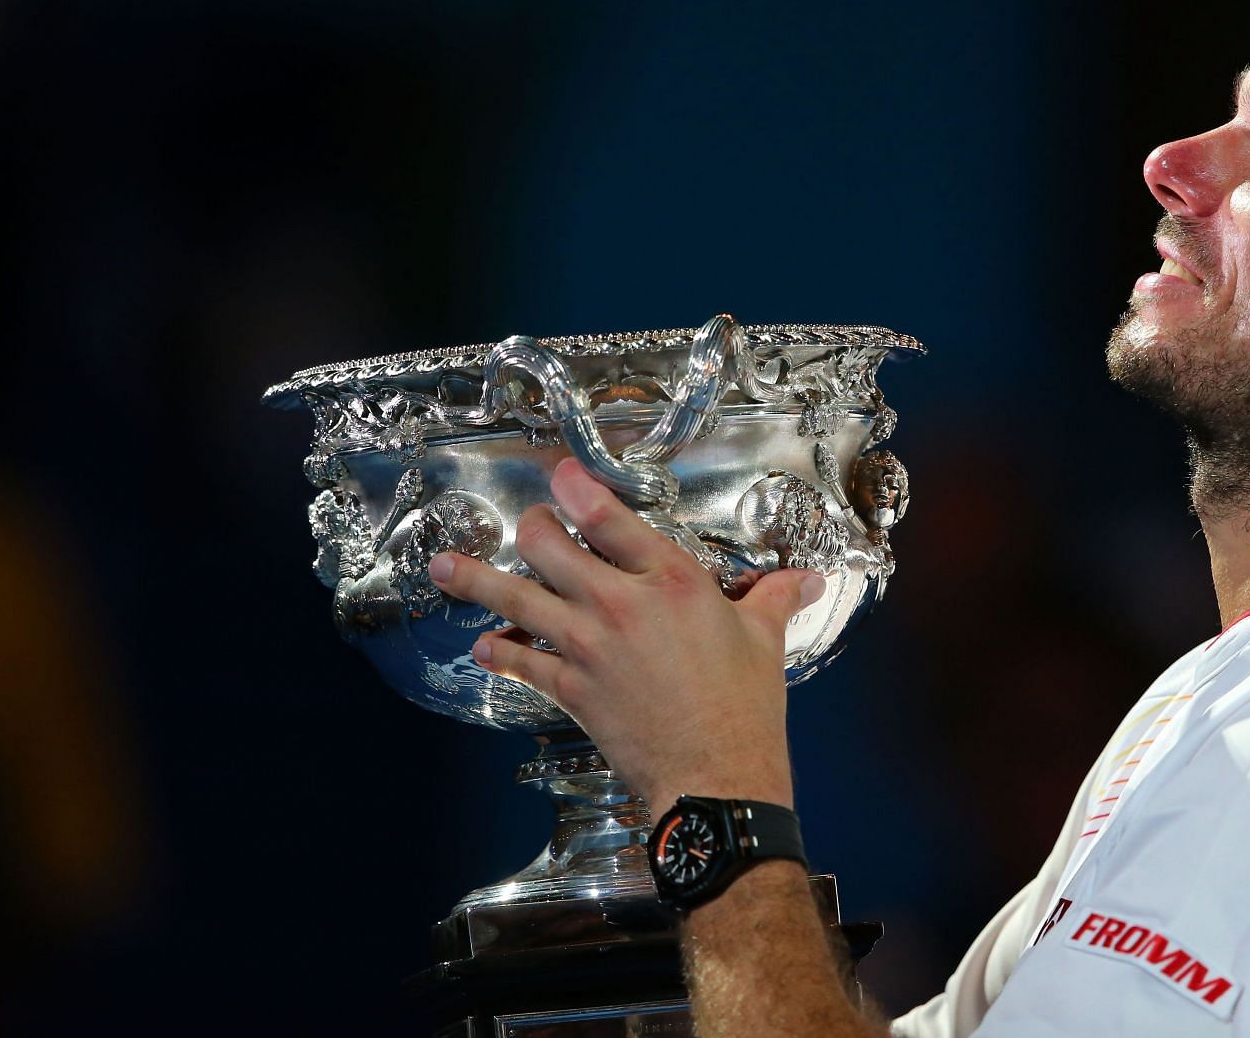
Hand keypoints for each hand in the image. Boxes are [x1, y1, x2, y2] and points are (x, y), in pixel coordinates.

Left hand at [427, 457, 825, 809]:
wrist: (716, 775)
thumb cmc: (744, 707)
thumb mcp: (763, 639)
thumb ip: (773, 598)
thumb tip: (806, 581)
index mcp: (671, 581)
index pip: (609, 517)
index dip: (576, 487)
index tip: (560, 473)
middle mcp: (619, 604)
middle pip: (548, 547)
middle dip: (531, 527)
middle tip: (530, 525)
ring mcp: (586, 647)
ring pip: (516, 599)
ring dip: (475, 580)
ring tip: (444, 565)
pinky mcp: (569, 689)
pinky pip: (518, 663)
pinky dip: (496, 653)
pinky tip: (482, 646)